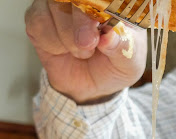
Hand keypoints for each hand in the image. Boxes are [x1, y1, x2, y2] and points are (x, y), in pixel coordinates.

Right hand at [25, 0, 146, 103]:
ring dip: (68, 37)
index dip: (100, 9)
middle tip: (88, 44)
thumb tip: (110, 36)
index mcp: (112, 4)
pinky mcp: (39, 16)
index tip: (104, 30)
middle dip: (81, 22)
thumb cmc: (115, 66)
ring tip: (83, 53)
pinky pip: (38, 22)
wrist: (93, 85)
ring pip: (54, 6)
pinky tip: (63, 50)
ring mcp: (59, 4)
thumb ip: (123, 49)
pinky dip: (52, 43)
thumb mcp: (128, 63)